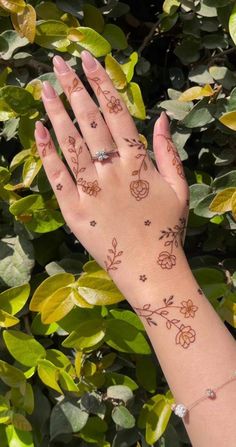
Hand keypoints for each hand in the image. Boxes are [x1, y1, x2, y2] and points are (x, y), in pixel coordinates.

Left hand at [34, 51, 188, 304]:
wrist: (149, 269)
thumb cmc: (166, 229)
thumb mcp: (178, 188)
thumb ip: (168, 151)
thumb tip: (161, 117)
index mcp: (138, 161)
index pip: (117, 112)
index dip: (102, 83)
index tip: (88, 61)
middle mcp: (112, 169)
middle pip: (90, 119)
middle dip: (74, 87)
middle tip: (59, 62)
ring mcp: (90, 189)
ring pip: (70, 142)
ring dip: (56, 111)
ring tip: (45, 86)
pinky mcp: (72, 209)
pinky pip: (56, 175)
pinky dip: (46, 151)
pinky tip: (38, 129)